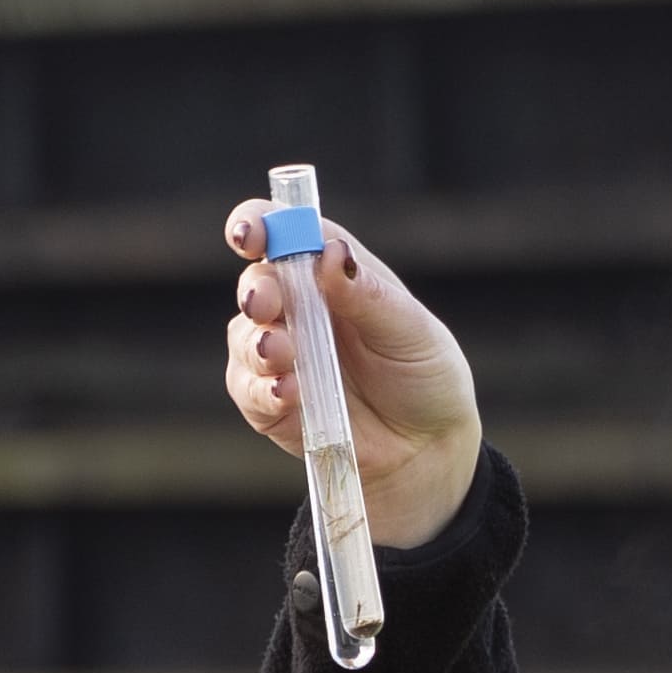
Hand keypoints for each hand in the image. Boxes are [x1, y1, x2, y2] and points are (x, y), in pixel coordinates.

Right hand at [219, 208, 486, 553]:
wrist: (428, 449)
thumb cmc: (425, 375)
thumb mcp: (411, 329)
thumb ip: (366, 294)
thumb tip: (329, 252)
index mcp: (330, 272)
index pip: (283, 232)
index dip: (259, 223)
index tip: (251, 235)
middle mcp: (298, 307)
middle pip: (255, 282)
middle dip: (256, 291)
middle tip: (268, 305)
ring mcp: (281, 355)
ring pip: (243, 338)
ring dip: (258, 345)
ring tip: (286, 357)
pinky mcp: (271, 403)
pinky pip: (248, 390)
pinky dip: (262, 390)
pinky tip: (290, 394)